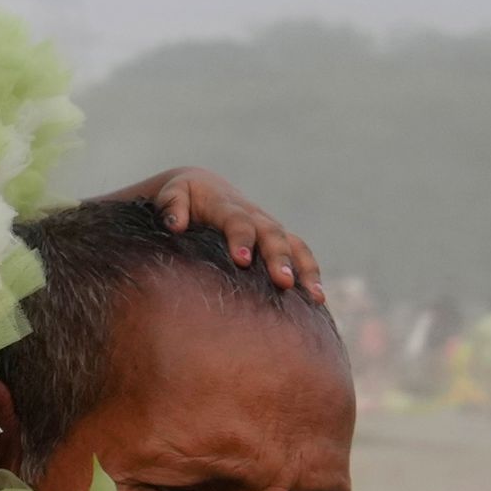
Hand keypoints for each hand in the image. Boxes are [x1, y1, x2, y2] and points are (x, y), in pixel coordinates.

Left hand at [118, 168, 322, 302]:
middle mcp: (255, 216)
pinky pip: (301, 255)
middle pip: (273, 234)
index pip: (237, 221)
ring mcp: (270, 229)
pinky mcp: (278, 242)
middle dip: (279, 258)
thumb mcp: (173, 194)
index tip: (242, 261)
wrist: (205, 189)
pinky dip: (311, 275)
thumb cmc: (183, 198)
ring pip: (295, 245)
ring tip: (314, 296)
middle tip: (284, 282)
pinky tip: (318, 301)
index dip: (241, 239)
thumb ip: (172, 205)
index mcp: (228, 206)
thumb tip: (175, 224)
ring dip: (306, 269)